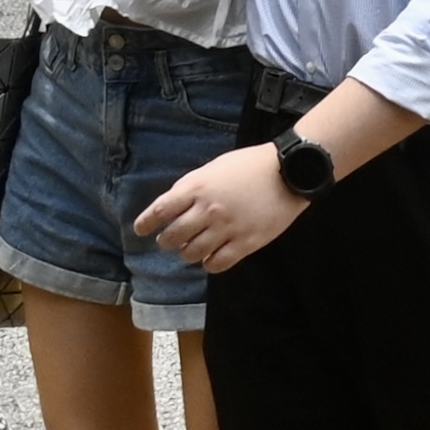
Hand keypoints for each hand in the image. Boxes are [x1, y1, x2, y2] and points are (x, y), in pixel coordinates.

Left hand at [135, 139, 305, 274]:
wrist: (289, 172)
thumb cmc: (250, 165)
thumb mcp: (215, 167)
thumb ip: (193, 187)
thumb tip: (174, 206)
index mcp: (197, 187)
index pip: (161, 210)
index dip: (147, 222)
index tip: (140, 230)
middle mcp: (207, 210)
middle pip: (173, 236)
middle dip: (167, 241)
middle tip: (169, 241)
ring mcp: (226, 228)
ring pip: (192, 253)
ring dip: (187, 254)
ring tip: (190, 250)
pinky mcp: (245, 243)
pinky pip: (217, 263)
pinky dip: (208, 264)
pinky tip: (210, 258)